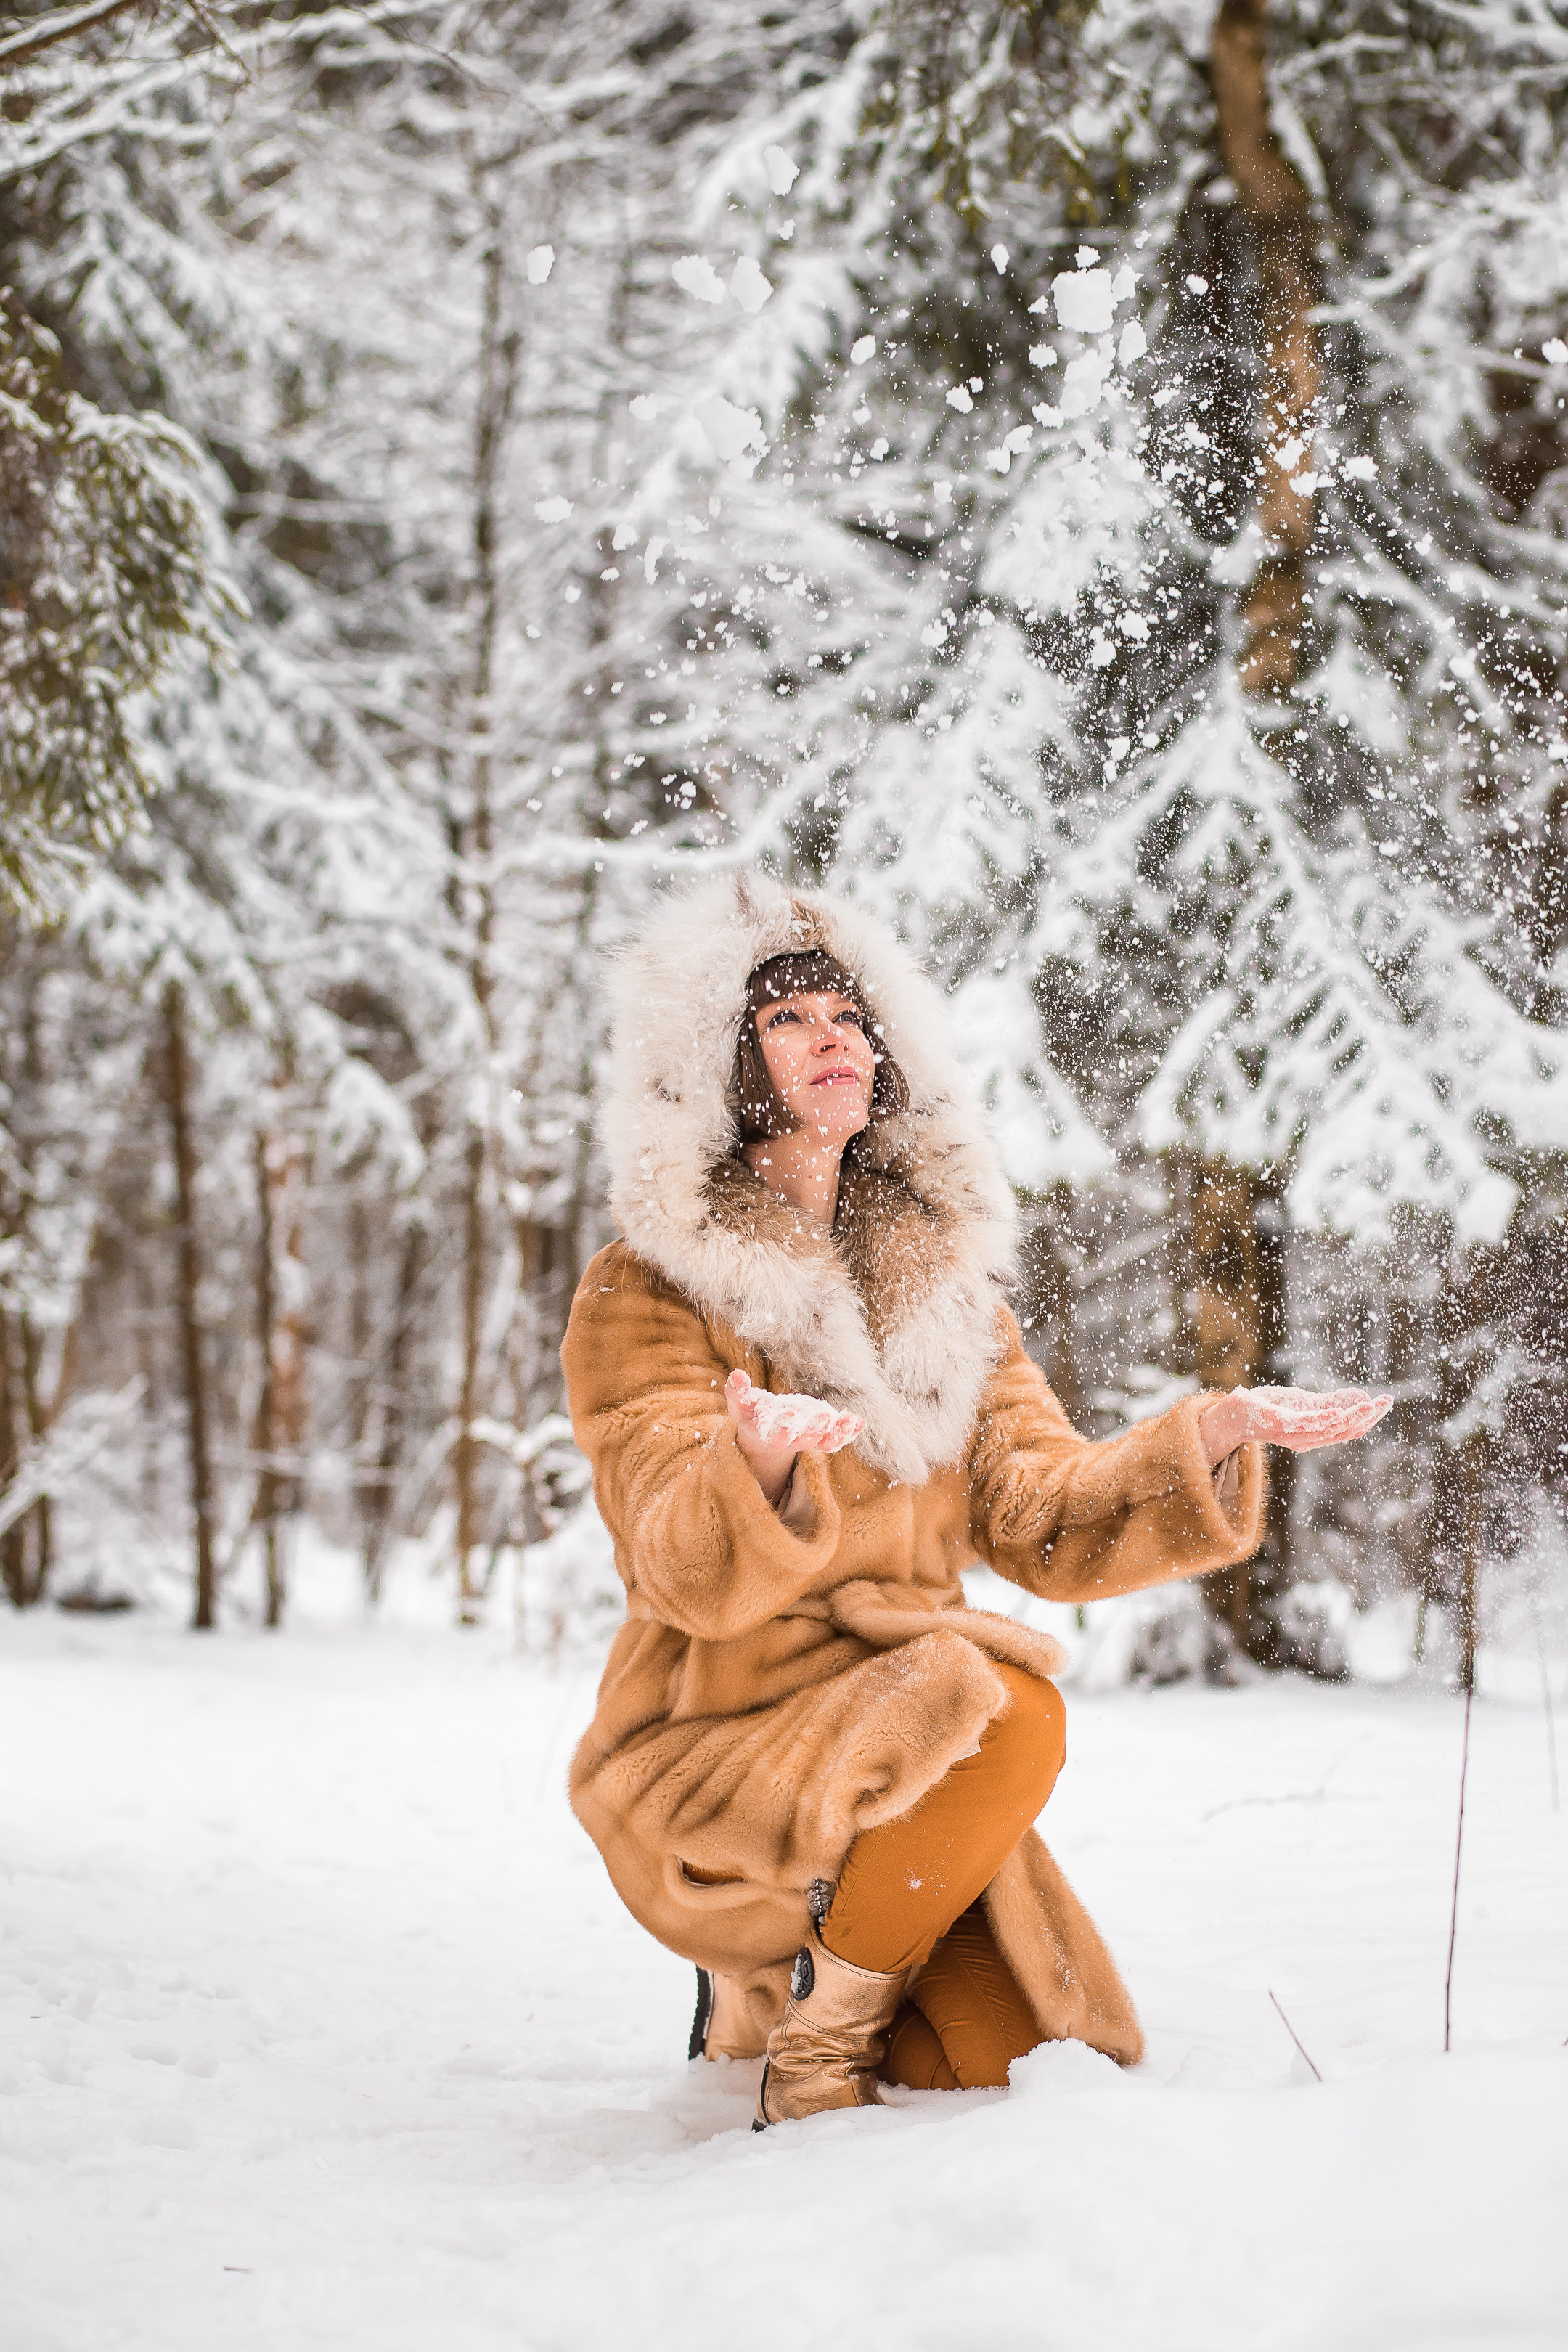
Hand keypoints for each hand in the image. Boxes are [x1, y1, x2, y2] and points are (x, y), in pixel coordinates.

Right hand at [725, 1369, 863, 1503]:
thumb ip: (738, 1391)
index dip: (782, 1426)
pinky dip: (848, 1431)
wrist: (764, 1433)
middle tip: (824, 1417)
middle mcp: (790, 1440)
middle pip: (803, 1438)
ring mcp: (808, 1439)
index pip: (775, 1432)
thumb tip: (735, 1375)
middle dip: (814, 1428)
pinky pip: (836, 1436)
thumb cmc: (751, 1413)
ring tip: (850, 1422)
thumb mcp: (740, 1403)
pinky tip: (860, 1422)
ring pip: (824, 1440)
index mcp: (769, 1433)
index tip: (787, 1415)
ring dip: (837, 1432)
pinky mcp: (821, 1435)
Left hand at [1199, 1385, 1391, 1466]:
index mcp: (1316, 1436)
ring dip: (1351, 1417)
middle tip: (1386, 1401)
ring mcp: (1293, 1435)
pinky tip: (1337, 1413)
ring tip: (1369, 1405)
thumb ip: (1332, 1402)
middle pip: (1344, 1432)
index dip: (1370, 1418)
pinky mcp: (1279, 1425)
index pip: (1349, 1431)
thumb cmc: (1271, 1408)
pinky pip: (1304, 1425)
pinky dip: (1322, 1420)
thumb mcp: (1306, 1402)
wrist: (1235, 1413)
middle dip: (1367, 1417)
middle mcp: (1308, 1440)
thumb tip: (1362, 1396)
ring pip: (1328, 1430)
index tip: (1386, 1401)